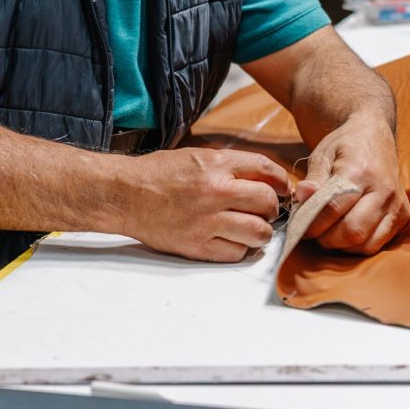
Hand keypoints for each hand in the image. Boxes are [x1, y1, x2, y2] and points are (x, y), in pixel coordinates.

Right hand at [121, 148, 289, 262]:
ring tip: (254, 228)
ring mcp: (207, 221)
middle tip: (267, 210)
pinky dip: (241, 248)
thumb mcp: (197, 155)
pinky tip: (234, 240)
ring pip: (258, 232)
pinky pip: (236, 253)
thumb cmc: (159, 173)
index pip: (266, 169)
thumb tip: (262, 178)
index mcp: (216, 164)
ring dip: (262, 231)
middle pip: (268, 201)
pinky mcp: (197, 245)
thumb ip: (229, 165)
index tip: (283, 187)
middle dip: (274, 207)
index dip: (281, 180)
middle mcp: (215, 191)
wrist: (125, 194)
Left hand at [295, 115, 409, 254]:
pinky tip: (345, 231)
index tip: (299, 223)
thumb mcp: (323, 155)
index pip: (334, 208)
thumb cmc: (345, 146)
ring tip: (328, 230)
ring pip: (366, 244)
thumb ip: (313, 179)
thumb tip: (302, 196)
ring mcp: (397, 204)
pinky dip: (358, 245)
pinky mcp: (403, 215)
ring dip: (342, 245)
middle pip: (353, 231)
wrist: (375, 136)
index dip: (312, 222)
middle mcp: (384, 189)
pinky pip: (377, 244)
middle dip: (326, 238)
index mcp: (361, 171)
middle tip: (313, 229)